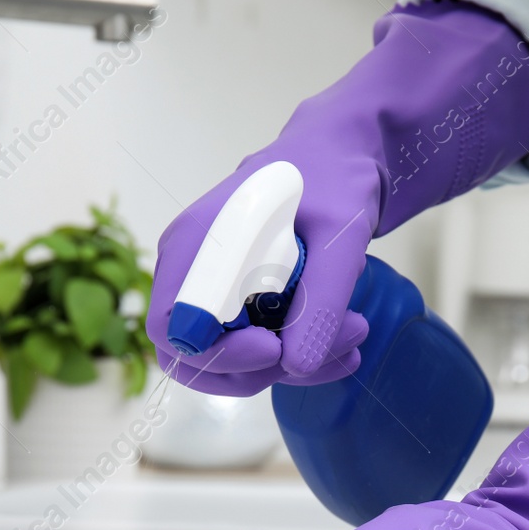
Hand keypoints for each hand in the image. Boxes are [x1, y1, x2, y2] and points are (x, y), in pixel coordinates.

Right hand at [147, 1, 528, 395]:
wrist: (343, 158)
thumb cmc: (334, 179)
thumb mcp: (340, 233)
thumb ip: (320, 299)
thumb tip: (296, 365)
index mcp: (196, 244)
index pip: (173, 327)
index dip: (216, 354)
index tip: (273, 348)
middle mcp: (192, 272)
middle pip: (195, 359)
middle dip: (262, 371)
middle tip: (331, 348)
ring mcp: (214, 292)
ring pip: (231, 364)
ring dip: (294, 366)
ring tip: (355, 333)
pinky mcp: (240, 305)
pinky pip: (255, 352)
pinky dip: (300, 357)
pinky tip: (345, 336)